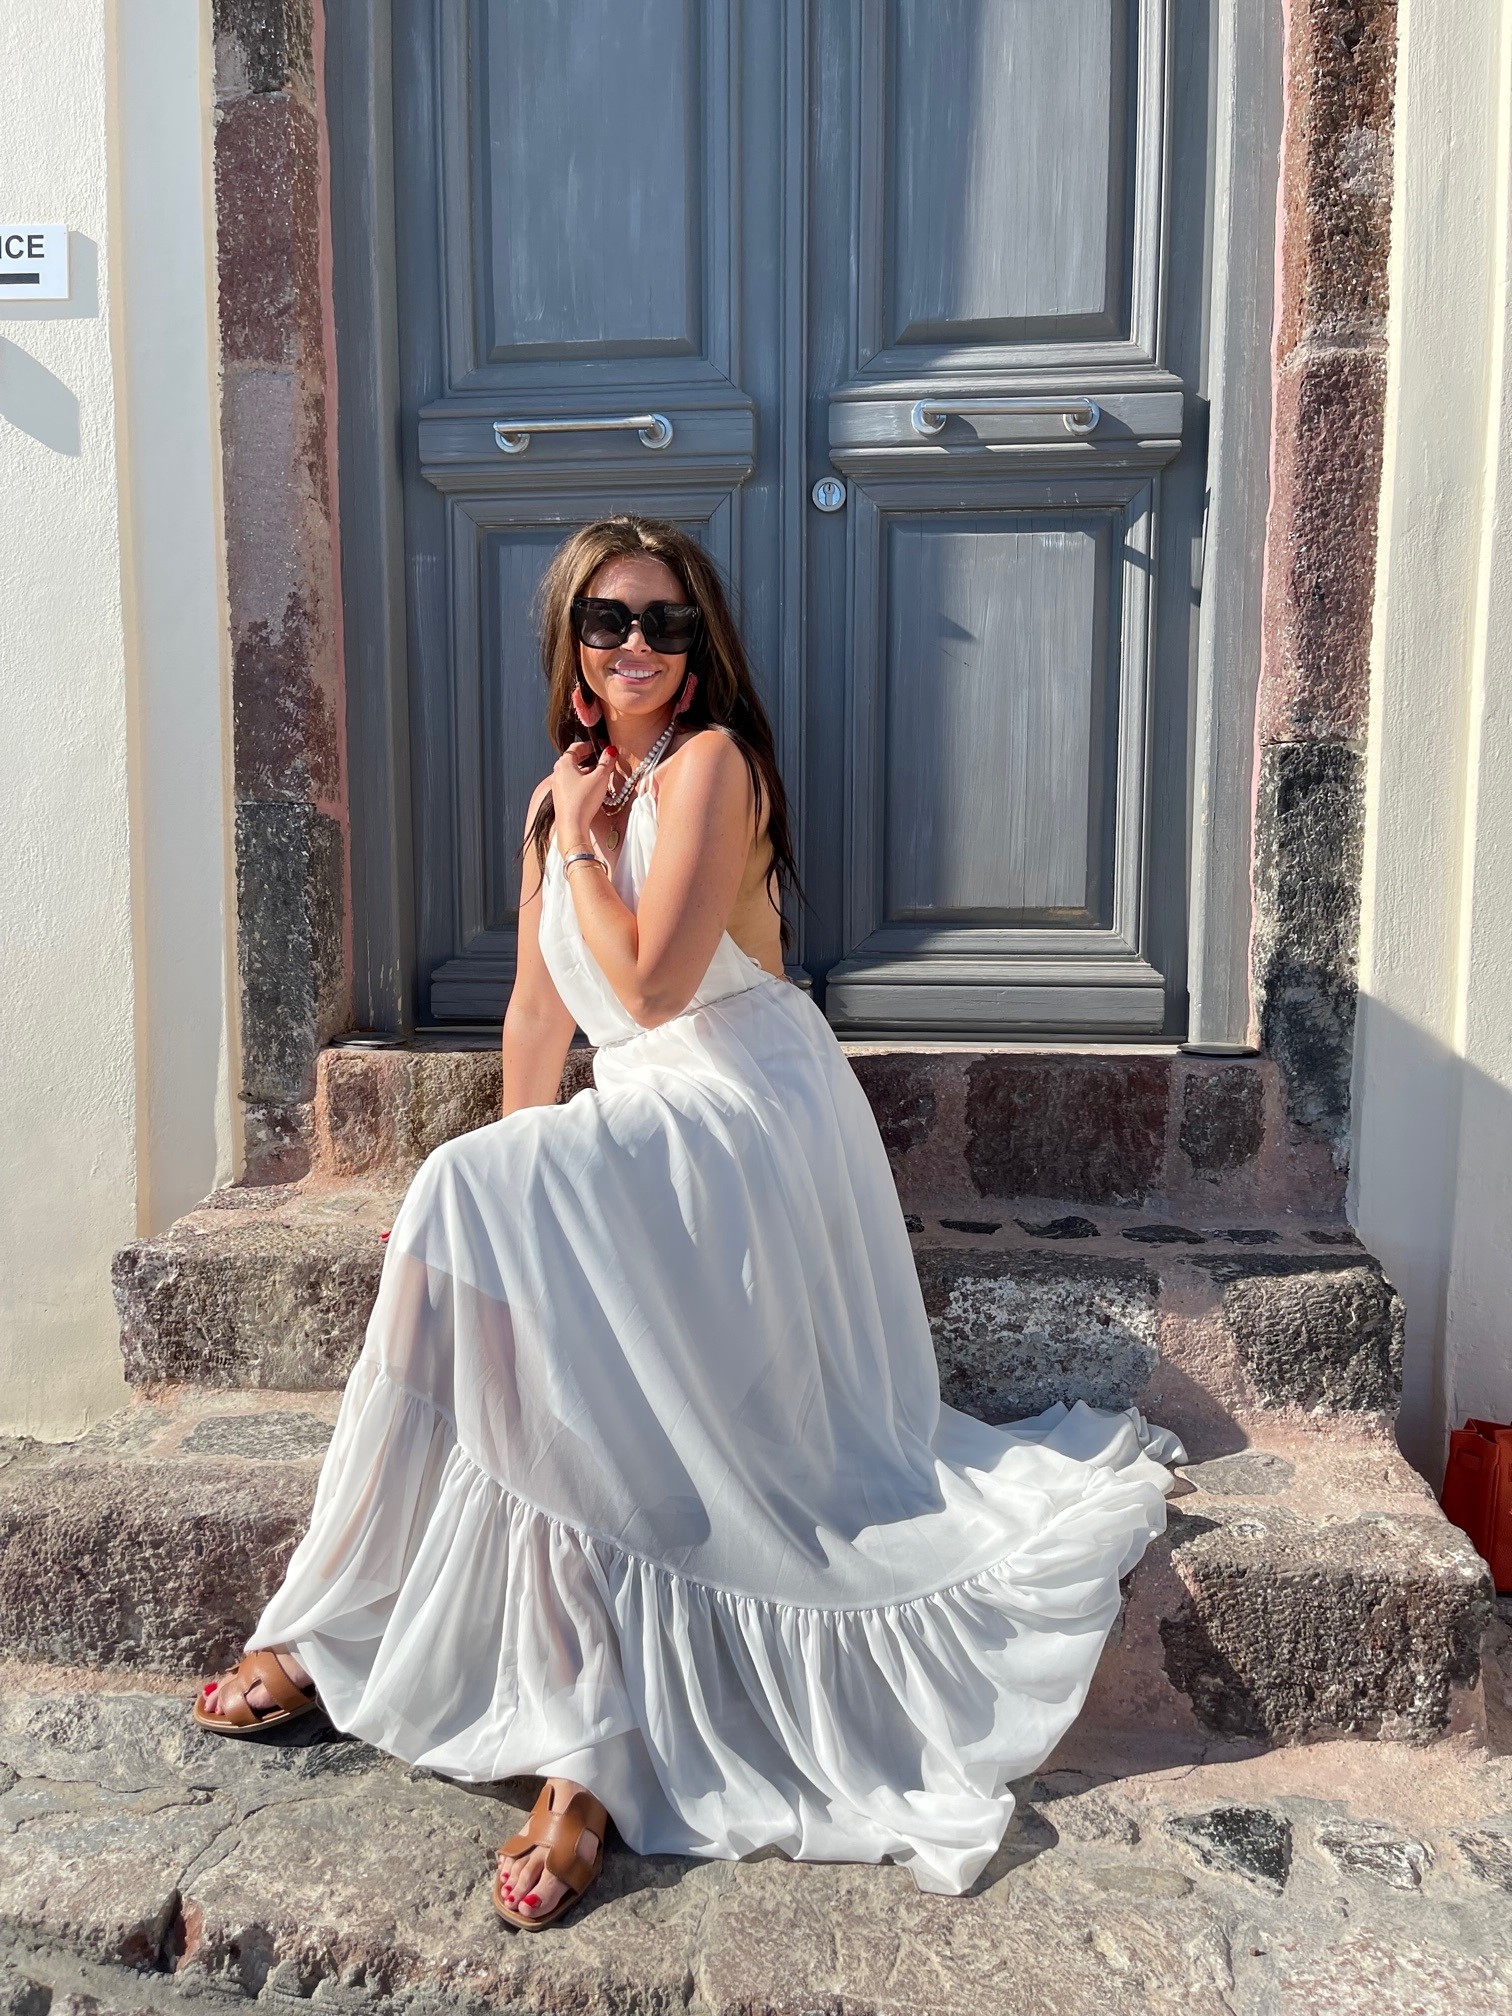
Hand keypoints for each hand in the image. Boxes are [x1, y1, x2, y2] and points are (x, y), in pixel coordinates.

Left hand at [551, 738, 615, 852]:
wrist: (572, 826)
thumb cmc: (582, 802)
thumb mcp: (599, 778)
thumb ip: (606, 762)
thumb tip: (610, 751)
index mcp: (563, 764)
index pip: (576, 747)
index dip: (590, 744)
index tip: (601, 746)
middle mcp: (557, 773)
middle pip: (573, 759)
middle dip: (588, 757)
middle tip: (600, 757)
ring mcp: (557, 786)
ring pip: (572, 772)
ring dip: (585, 770)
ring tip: (599, 773)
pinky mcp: (560, 798)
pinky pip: (570, 783)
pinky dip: (581, 781)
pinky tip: (591, 788)